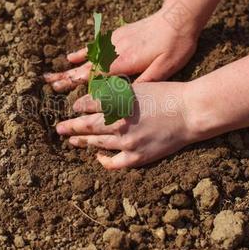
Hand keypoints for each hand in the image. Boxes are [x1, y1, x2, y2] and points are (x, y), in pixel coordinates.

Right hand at [44, 0, 201, 91]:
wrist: (178, 16)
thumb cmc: (174, 45)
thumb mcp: (165, 68)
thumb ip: (144, 82)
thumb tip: (125, 97)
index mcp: (124, 63)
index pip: (95, 76)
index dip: (77, 84)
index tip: (60, 90)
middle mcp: (114, 52)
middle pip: (86, 67)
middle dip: (67, 77)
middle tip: (49, 84)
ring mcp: (114, 42)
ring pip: (87, 58)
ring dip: (70, 68)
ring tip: (53, 75)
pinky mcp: (118, 36)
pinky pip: (95, 46)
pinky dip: (82, 52)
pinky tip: (70, 57)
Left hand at [55, 82, 200, 168]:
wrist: (190, 112)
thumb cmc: (166, 95)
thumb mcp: (138, 87)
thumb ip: (116, 93)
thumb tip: (97, 98)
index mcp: (117, 102)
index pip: (88, 104)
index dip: (79, 106)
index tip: (75, 107)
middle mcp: (118, 122)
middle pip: (86, 125)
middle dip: (70, 126)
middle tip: (59, 129)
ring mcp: (126, 142)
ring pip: (96, 143)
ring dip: (82, 141)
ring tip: (73, 141)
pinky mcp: (136, 157)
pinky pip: (113, 163)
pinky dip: (103, 160)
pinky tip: (98, 157)